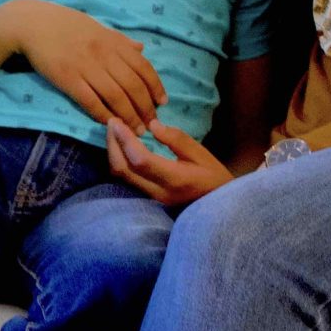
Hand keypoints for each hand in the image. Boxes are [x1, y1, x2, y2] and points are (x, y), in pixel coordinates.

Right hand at [3, 0, 166, 133]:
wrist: (33, 23)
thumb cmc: (66, 24)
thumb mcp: (98, 27)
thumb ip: (120, 40)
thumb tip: (142, 48)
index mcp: (113, 41)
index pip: (143, 67)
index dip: (155, 86)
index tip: (162, 102)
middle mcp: (104, 54)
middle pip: (132, 85)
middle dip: (145, 107)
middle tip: (152, 124)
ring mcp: (85, 67)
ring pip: (115, 96)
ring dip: (128, 116)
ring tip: (136, 130)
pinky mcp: (67, 78)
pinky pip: (90, 101)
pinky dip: (103, 114)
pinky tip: (111, 124)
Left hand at [109, 120, 233, 206]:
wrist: (218, 208)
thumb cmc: (213, 178)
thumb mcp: (201, 154)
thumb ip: (176, 139)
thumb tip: (152, 125)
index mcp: (175, 179)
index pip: (140, 160)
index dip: (125, 140)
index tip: (117, 121)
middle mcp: (158, 192)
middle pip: (123, 169)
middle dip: (112, 144)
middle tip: (112, 122)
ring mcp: (151, 198)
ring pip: (121, 176)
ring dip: (113, 152)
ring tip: (114, 131)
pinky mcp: (147, 198)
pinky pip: (126, 178)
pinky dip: (119, 160)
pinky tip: (121, 146)